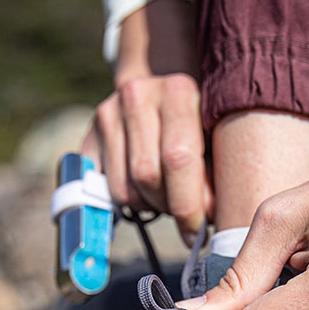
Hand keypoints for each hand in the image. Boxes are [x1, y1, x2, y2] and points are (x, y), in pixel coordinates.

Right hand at [80, 0, 212, 242]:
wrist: (162, 78)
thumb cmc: (203, 117)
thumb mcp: (218, 131)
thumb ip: (217, 169)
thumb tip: (214, 218)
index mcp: (178, 91)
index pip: (178, 160)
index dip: (189, 205)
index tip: (200, 231)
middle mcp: (137, 95)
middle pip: (148, 177)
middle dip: (170, 208)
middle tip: (187, 218)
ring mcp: (108, 112)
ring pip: (123, 189)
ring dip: (149, 207)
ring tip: (169, 199)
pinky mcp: (90, 132)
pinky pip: (103, 187)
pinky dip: (126, 201)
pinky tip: (146, 193)